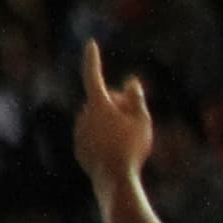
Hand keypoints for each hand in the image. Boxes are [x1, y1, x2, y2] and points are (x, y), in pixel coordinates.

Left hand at [73, 42, 151, 181]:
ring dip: (111, 123)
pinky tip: (117, 153)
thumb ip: (136, 98)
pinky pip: (93, 137)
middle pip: (102, 102)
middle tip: (137, 119)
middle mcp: (84, 114)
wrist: (114, 178)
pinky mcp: (79, 148)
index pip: (93, 75)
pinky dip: (105, 140)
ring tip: (129, 141)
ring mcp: (79, 132)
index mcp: (98, 105)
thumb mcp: (143, 120)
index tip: (91, 44)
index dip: (93, 59)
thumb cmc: (132, 147)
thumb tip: (131, 80)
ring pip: (97, 120)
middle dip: (116, 105)